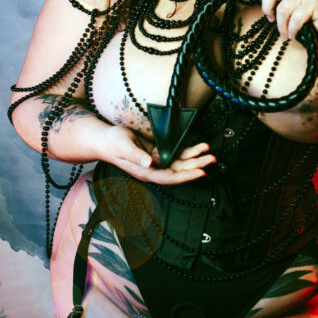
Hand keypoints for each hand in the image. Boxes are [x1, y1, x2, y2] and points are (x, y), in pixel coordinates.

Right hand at [98, 124, 214, 184]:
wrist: (106, 140)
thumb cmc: (113, 144)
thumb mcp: (123, 147)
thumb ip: (136, 156)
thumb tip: (149, 163)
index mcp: (146, 172)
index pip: (170, 177)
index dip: (186, 176)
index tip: (200, 173)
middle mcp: (154, 169)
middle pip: (180, 171)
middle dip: (196, 166)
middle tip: (212, 160)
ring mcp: (157, 162)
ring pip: (181, 163)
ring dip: (195, 159)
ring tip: (210, 153)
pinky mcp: (158, 153)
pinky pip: (176, 154)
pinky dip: (188, 151)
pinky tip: (198, 148)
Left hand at [231, 0, 317, 46]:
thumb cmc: (313, 25)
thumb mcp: (293, 14)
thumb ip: (280, 8)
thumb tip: (266, 11)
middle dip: (267, 8)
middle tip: (271, 21)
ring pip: (282, 9)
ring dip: (282, 27)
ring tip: (286, 36)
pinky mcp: (315, 3)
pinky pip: (294, 19)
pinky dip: (292, 30)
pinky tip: (294, 35)